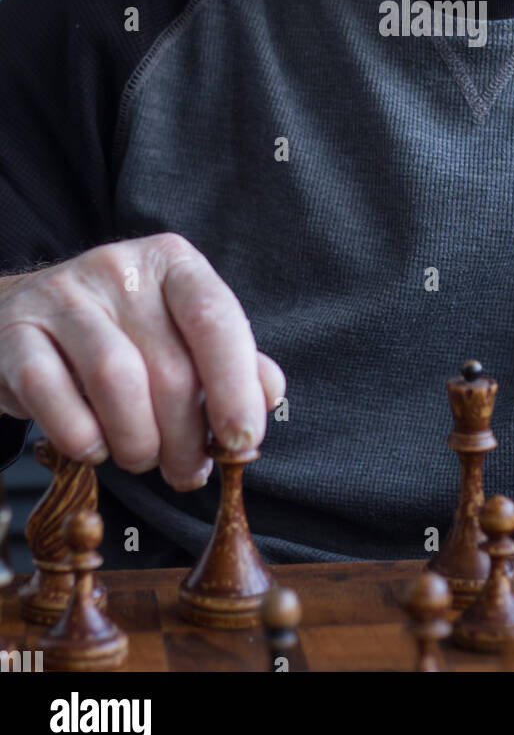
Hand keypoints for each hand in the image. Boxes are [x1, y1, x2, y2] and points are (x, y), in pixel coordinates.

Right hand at [0, 233, 284, 490]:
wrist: (22, 319)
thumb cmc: (121, 334)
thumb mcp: (180, 335)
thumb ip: (231, 361)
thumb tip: (268, 394)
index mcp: (171, 262)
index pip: (215, 317)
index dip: (236, 385)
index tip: (243, 440)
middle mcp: (118, 269)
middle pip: (169, 366)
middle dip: (187, 438)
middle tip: (188, 472)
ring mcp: (62, 297)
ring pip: (116, 381)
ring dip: (138, 441)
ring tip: (141, 458)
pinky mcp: (15, 334)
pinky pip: (53, 396)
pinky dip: (82, 438)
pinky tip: (93, 446)